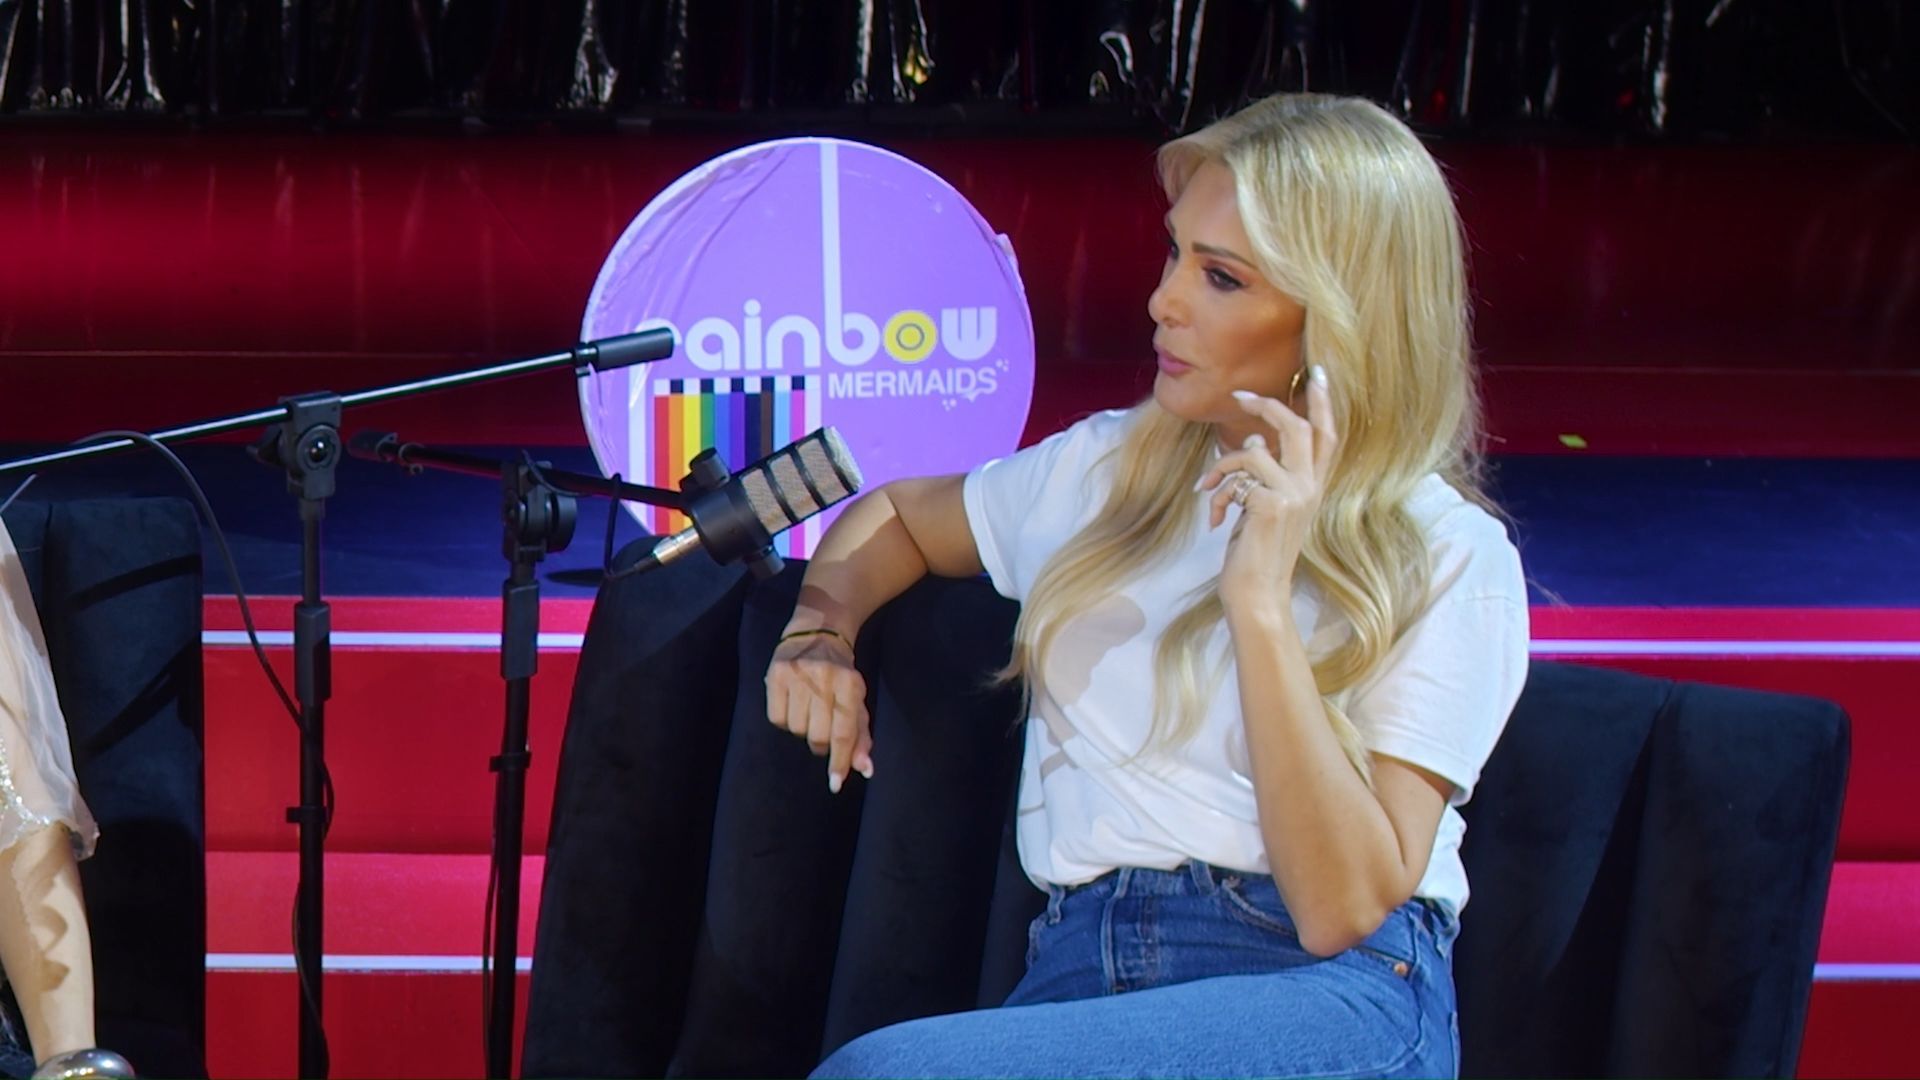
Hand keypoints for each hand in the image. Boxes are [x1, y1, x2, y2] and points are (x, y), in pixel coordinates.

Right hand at [765, 625, 872, 792]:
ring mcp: (798, 675)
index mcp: (850, 685)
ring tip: (808, 710)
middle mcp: (824, 678)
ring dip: (803, 729)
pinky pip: (776, 718)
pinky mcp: (776, 673)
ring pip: (797, 729)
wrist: (818, 631)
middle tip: (822, 729)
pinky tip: (792, 704)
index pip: (844, 732)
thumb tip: (865, 770)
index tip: (835, 783)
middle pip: (818, 735)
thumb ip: (861, 736)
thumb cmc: (842, 675)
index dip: (840, 760)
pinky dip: (785, 719)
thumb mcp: (857, 701)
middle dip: (821, 743)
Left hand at [1195, 366, 1336, 605]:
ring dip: (1222, 465)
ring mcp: (1293, 496)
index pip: (1327, 436)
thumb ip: (1268, 475)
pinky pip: (1235, 477)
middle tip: (1239, 396)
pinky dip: (1216, 494)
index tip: (1317, 371)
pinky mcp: (1270, 505)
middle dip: (1266, 405)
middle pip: (1296, 427)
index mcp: (1313, 488)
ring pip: (1254, 449)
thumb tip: (1257, 440)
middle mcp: (1310, 488)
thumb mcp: (1265, 509)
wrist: (1257, 596)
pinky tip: (1215, 520)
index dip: (1322, 402)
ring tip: (1208, 488)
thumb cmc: (1256, 556)